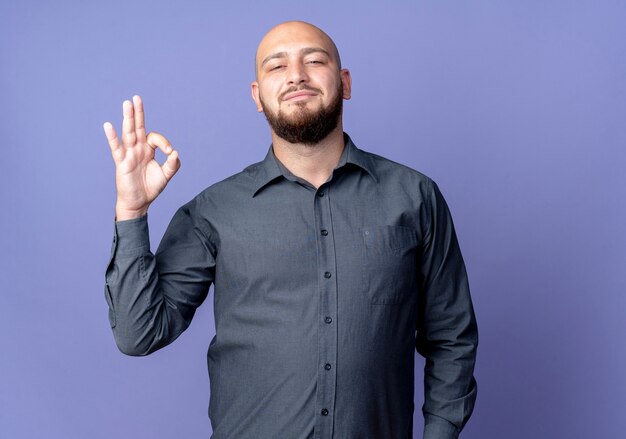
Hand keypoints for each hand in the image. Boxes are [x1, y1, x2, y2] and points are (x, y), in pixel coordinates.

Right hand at [103, 95, 180, 220]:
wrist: (139, 203)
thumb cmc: (150, 188)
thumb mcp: (166, 176)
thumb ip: (172, 165)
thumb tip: (176, 153)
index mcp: (148, 150)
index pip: (154, 137)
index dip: (164, 142)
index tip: (170, 151)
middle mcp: (137, 149)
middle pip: (138, 127)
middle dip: (138, 113)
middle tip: (136, 97)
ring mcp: (129, 154)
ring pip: (128, 133)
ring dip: (128, 118)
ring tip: (127, 104)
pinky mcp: (121, 163)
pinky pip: (116, 148)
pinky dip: (112, 137)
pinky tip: (108, 125)